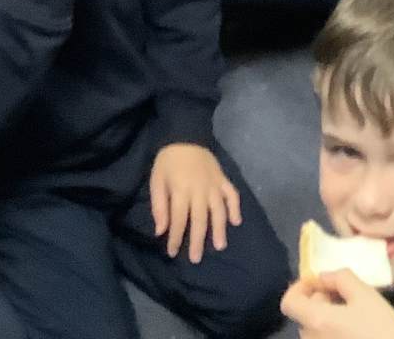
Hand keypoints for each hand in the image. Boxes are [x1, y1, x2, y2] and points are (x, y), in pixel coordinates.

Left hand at [150, 143, 241, 263]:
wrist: (186, 134)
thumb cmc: (168, 161)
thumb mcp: (156, 180)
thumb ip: (159, 205)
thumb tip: (161, 231)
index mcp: (181, 190)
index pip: (179, 220)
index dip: (176, 238)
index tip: (173, 253)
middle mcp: (200, 190)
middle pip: (200, 219)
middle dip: (197, 241)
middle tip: (196, 259)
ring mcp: (214, 185)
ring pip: (219, 210)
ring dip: (219, 229)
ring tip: (220, 246)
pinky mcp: (223, 179)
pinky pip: (232, 194)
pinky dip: (236, 208)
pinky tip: (236, 221)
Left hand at [282, 270, 393, 338]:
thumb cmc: (382, 330)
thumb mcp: (367, 296)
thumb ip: (341, 279)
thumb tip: (323, 277)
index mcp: (316, 321)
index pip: (289, 302)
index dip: (300, 287)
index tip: (320, 281)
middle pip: (304, 314)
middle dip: (320, 299)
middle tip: (346, 294)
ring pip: (315, 328)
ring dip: (328, 316)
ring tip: (354, 314)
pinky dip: (333, 330)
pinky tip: (354, 331)